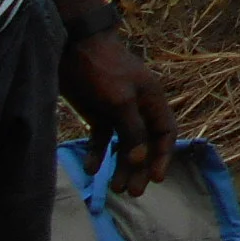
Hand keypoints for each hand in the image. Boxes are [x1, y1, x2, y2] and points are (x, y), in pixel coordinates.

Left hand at [61, 34, 176, 195]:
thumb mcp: (120, 101)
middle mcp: (139, 107)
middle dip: (141, 167)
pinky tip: (91, 169)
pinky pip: (103, 139)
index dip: (163, 156)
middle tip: (132, 192)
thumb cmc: (102, 71)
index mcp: (152, 100)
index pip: (166, 133)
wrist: (73, 48)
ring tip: (113, 188)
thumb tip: (140, 159)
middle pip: (145, 143)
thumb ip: (132, 130)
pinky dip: (99, 153)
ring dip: (121, 165)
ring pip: (124, 144)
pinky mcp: (98, 113)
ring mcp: (118, 110)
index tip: (157, 179)